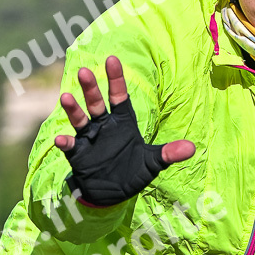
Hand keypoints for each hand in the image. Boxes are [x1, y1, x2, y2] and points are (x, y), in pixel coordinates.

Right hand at [53, 55, 194, 205]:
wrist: (111, 194)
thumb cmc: (132, 172)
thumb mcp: (153, 163)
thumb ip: (169, 153)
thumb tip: (192, 148)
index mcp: (122, 123)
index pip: (119, 97)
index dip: (116, 79)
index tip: (112, 60)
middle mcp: (104, 126)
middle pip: (97, 103)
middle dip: (91, 88)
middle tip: (84, 71)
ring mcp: (89, 139)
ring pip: (80, 120)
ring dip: (73, 109)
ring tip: (66, 97)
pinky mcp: (79, 155)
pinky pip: (71, 146)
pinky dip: (66, 142)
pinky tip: (62, 138)